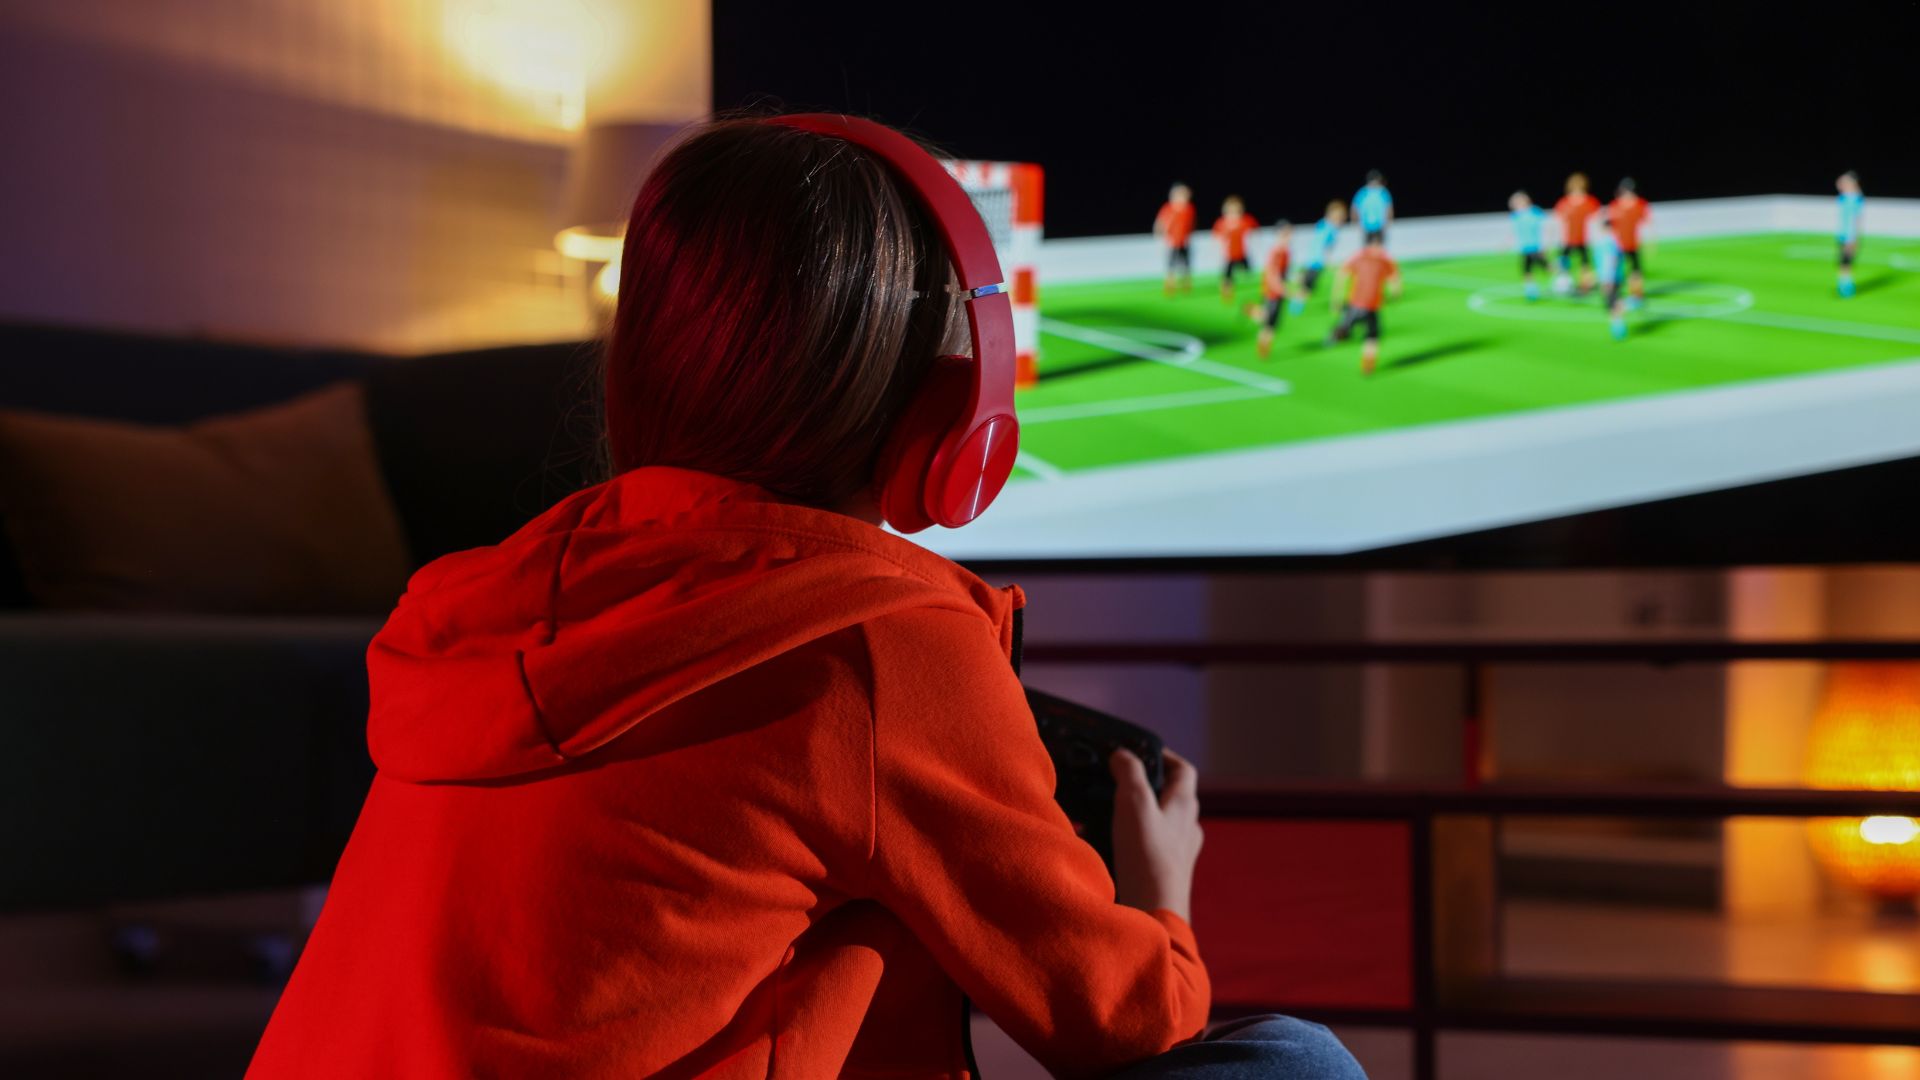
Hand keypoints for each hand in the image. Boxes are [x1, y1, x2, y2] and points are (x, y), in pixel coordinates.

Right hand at [1109, 748, 1202, 922]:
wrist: (1154, 913)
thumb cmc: (1147, 856)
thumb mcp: (1134, 802)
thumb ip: (1129, 773)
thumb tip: (1122, 754)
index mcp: (1185, 806)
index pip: (1184, 770)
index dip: (1164, 757)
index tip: (1140, 753)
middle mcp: (1187, 829)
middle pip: (1171, 797)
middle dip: (1145, 787)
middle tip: (1118, 782)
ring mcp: (1178, 853)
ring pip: (1159, 823)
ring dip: (1136, 814)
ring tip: (1107, 812)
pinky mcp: (1164, 873)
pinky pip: (1148, 847)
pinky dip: (1130, 839)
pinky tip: (1108, 845)